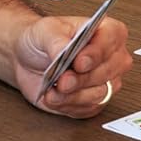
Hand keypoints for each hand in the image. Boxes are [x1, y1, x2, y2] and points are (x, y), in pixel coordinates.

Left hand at [13, 14, 132, 118]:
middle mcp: (112, 57)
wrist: (28, 59)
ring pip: (99, 94)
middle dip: (81, 79)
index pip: (111, 41)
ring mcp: (106, 81)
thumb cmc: (43, 39)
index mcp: (107, 31)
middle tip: (62, 80)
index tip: (79, 62)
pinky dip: (68, 105)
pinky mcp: (94, 101)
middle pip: (107, 71)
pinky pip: (87, 109)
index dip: (96, 54)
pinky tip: (54, 97)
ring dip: (73, 95)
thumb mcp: (46, 31)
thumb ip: (57, 41)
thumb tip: (64, 51)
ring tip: (53, 90)